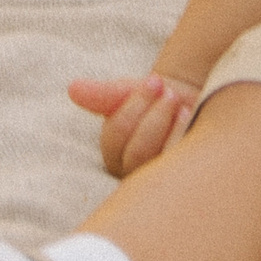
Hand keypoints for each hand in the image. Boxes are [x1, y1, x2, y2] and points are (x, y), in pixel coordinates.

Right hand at [68, 69, 200, 176]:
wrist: (187, 102)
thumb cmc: (153, 98)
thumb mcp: (129, 92)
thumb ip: (102, 94)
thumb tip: (73, 89)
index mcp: (114, 153)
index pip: (116, 137)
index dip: (134, 106)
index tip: (155, 80)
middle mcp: (132, 173)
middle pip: (135, 155)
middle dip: (153, 119)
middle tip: (169, 93)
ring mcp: (157, 180)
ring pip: (155, 164)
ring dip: (167, 126)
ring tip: (179, 102)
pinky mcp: (181, 180)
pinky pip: (179, 168)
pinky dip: (182, 136)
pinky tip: (188, 115)